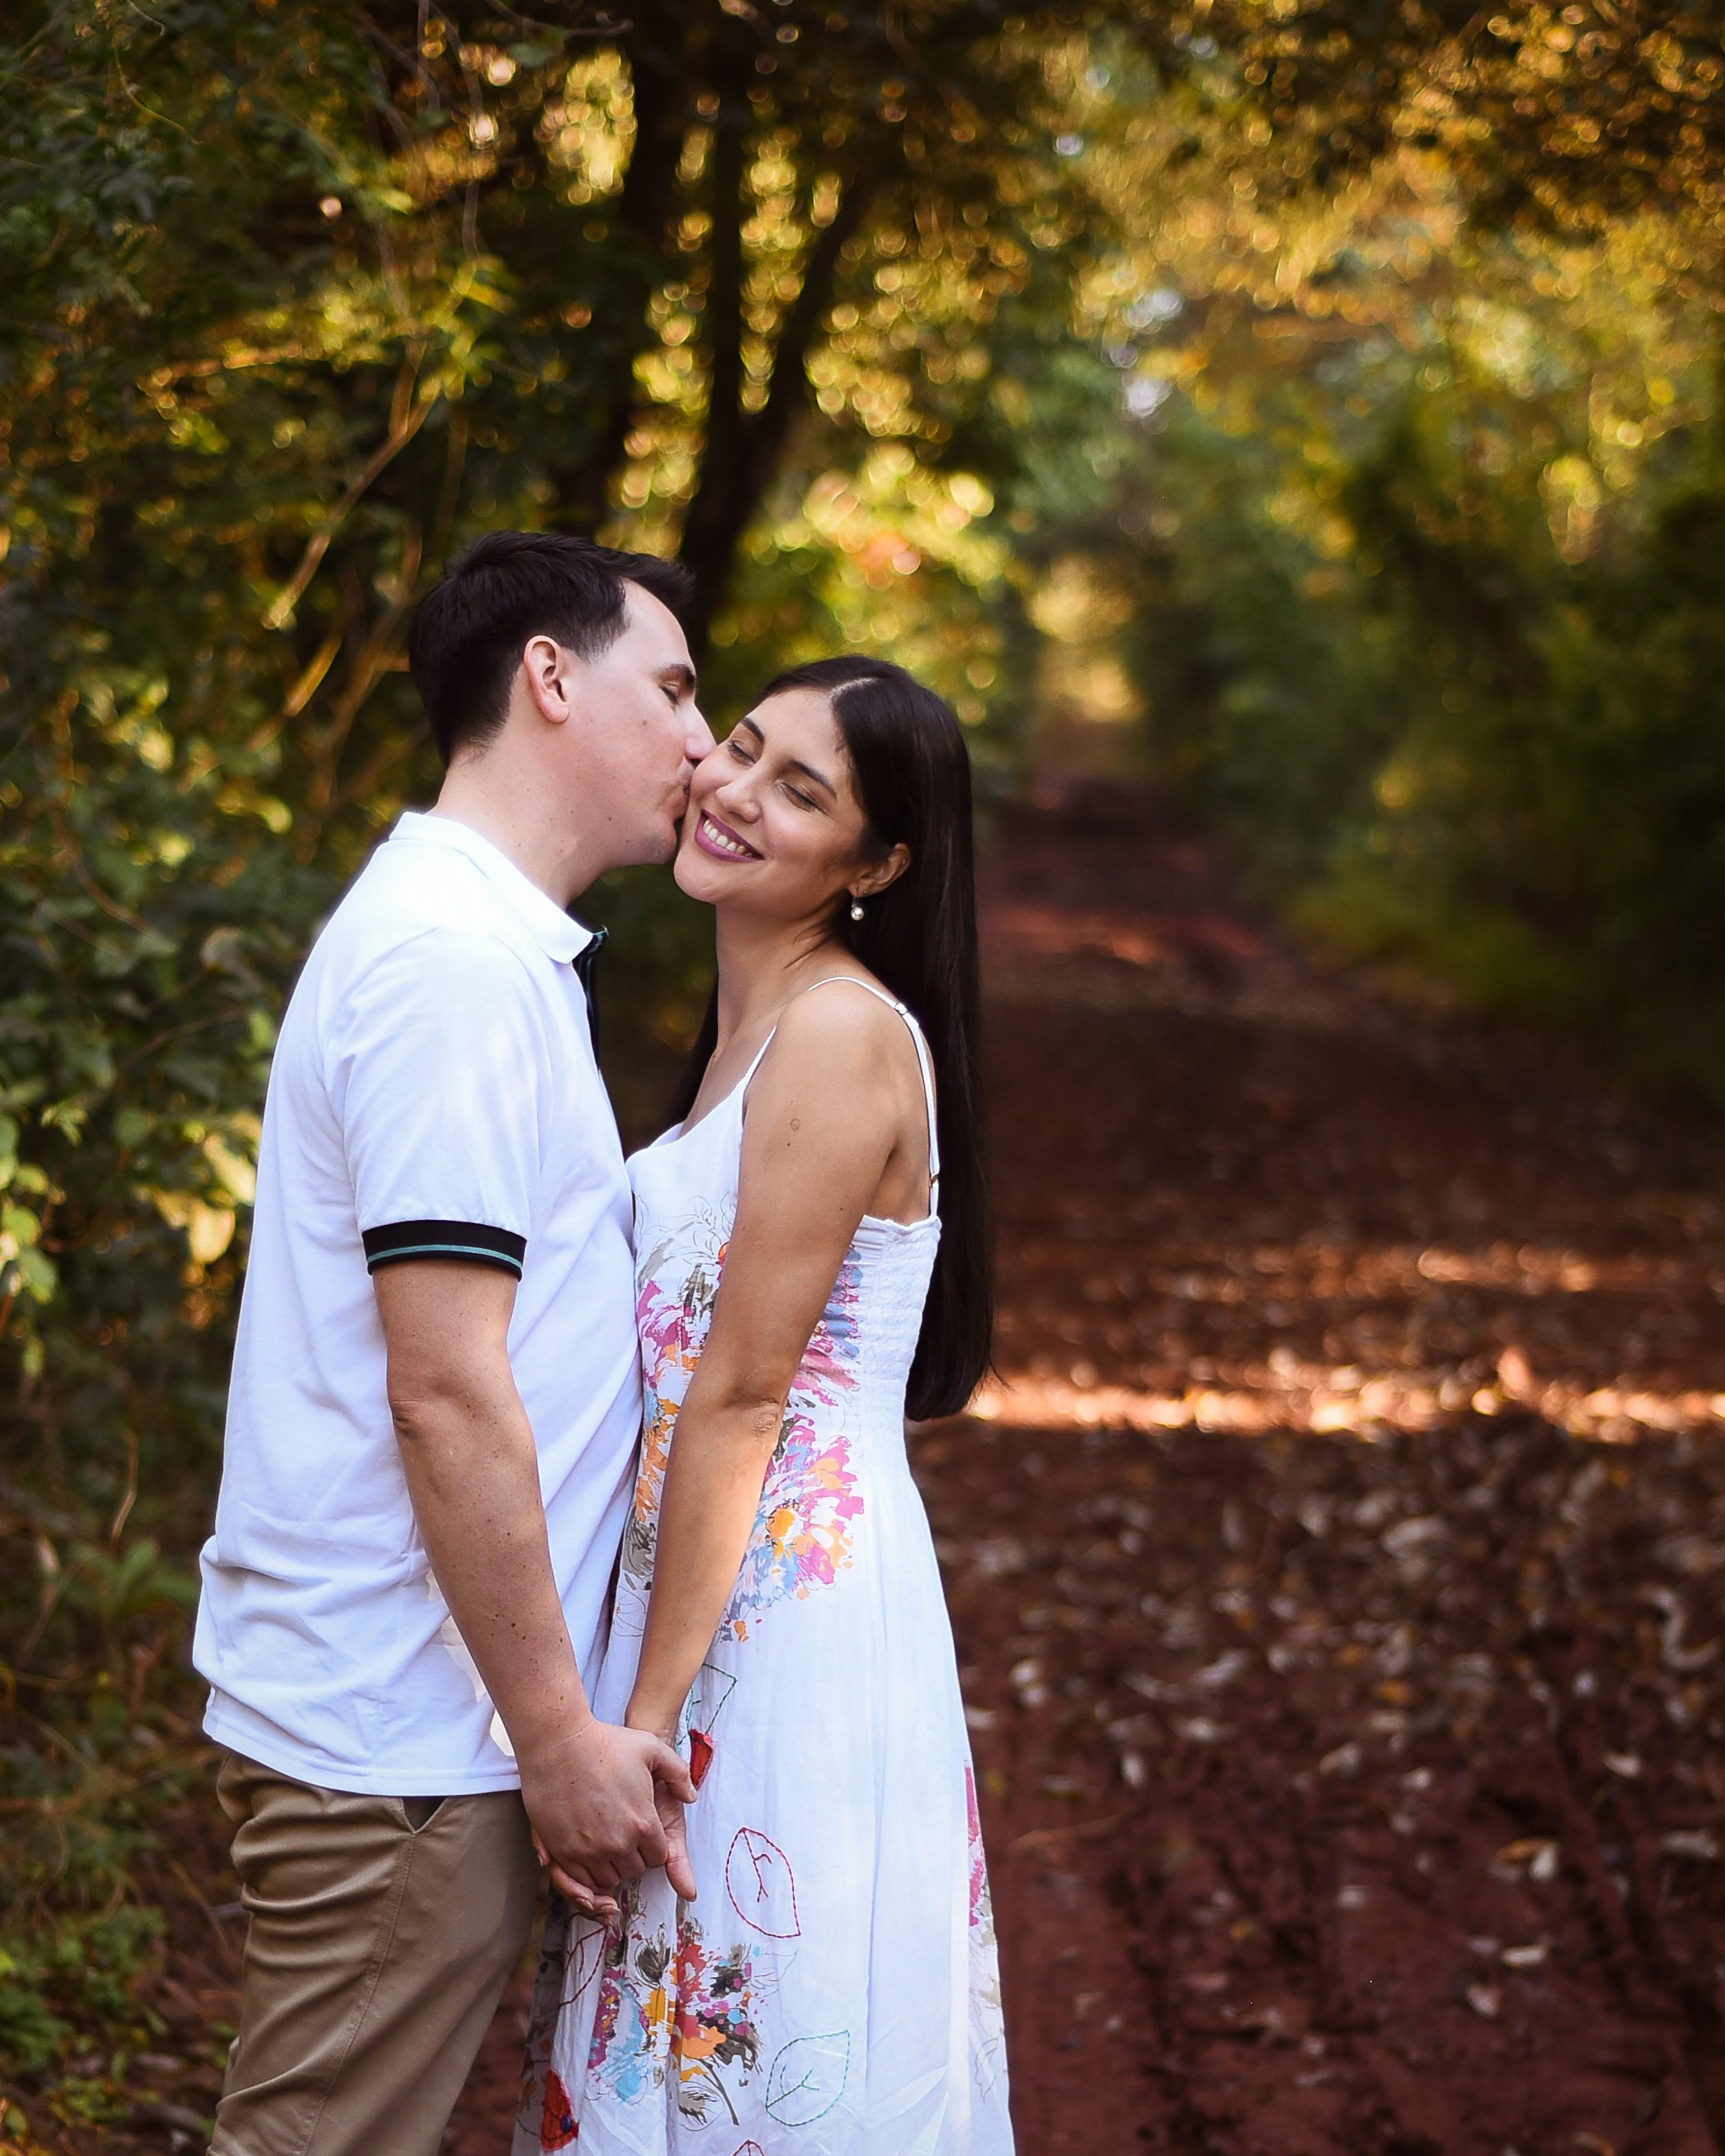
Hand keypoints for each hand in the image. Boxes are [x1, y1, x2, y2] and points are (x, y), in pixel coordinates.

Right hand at [519, 1719, 694, 1924]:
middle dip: (633, 1856)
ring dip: (610, 1865)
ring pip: (608, 1879)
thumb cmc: (605, 1744)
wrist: (559, 1744)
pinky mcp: (563, 1852)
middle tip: (624, 1835)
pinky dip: (587, 1870)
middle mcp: (618, 1844)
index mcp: (643, 1823)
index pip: (658, 1857)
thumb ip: (678, 1774)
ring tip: (605, 1842)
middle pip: (634, 1870)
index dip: (653, 1845)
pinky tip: (587, 1849)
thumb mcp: (651, 1749)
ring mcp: (589, 1851)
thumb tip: (689, 1796)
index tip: (643, 1832)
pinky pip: (581, 1879)